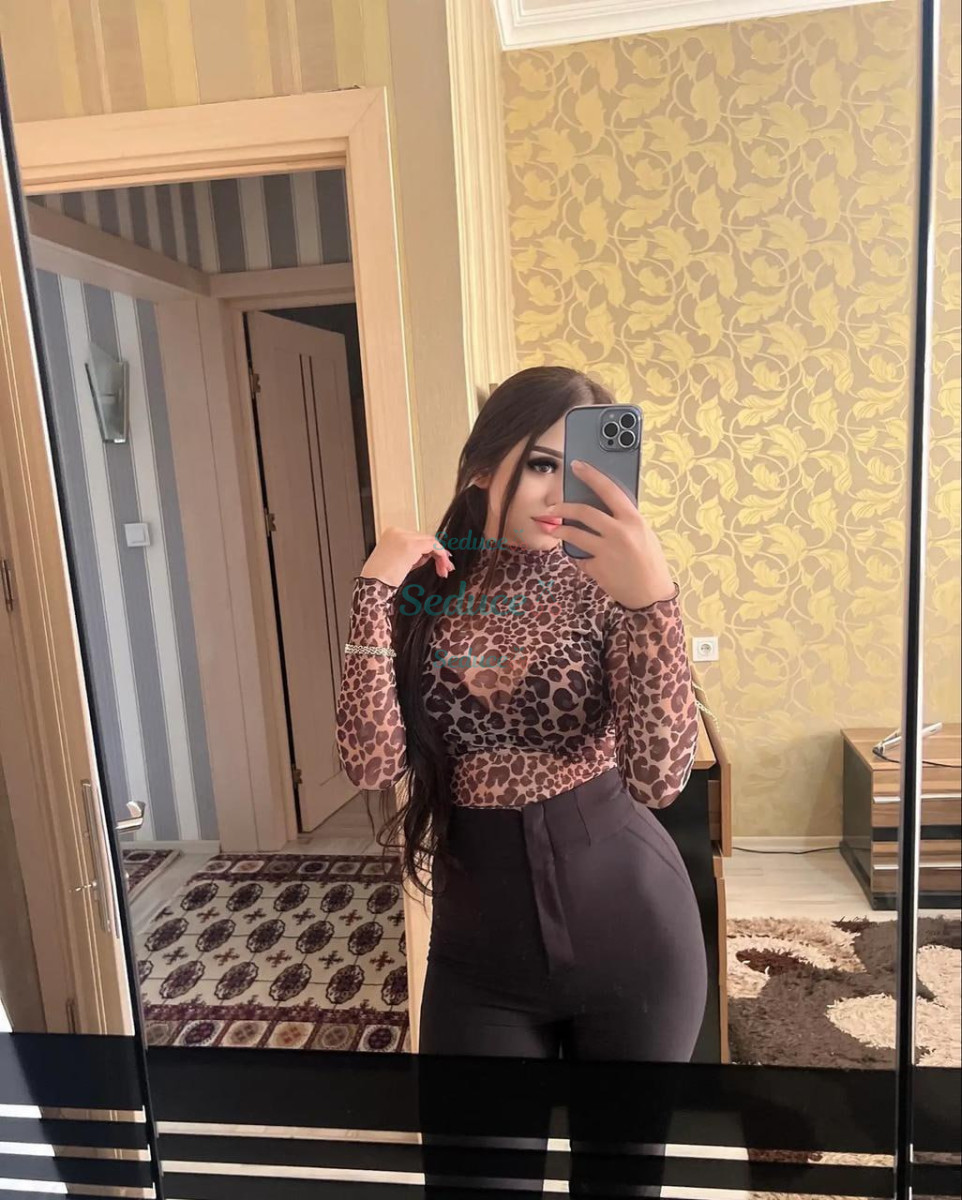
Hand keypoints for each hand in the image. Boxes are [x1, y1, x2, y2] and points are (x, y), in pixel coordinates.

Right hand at [361, 527, 453, 588]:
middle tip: (445, 568)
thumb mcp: (398, 562)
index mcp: (391, 534)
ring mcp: (404, 537)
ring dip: (440, 557)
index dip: (430, 551)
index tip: (439, 562)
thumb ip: (412, 555)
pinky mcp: (411, 545)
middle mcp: (397, 532)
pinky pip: (433, 546)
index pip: (417, 539)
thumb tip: (428, 555)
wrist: (374, 585)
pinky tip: (443, 567)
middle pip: (424, 539)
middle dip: (437, 554)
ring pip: (430, 542)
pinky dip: (441, 556)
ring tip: (444, 570)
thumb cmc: (381, 579)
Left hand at [545, 461, 675, 608]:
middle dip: (562, 507)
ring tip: (552, 529)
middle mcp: (619, 533)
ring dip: (559, 531)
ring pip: (573, 534)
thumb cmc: (650, 561)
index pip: (609, 489)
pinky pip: (579, 557)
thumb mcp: (643, 533)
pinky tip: (578, 556)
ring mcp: (607, 551)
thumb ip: (625, 520)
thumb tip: (602, 506)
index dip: (591, 475)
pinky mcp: (597, 568)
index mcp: (634, 520)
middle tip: (552, 507)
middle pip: (583, 512)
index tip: (576, 465)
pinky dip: (576, 555)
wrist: (651, 595)